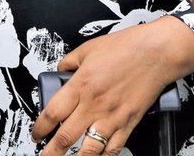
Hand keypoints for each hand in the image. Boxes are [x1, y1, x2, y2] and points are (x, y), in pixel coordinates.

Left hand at [32, 17, 193, 155]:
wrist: (157, 52)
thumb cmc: (127, 47)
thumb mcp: (89, 48)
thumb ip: (70, 61)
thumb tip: (60, 70)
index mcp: (80, 85)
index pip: (52, 113)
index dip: (40, 128)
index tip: (36, 134)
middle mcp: (94, 104)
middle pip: (66, 137)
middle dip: (51, 153)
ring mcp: (112, 117)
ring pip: (89, 150)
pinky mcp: (129, 123)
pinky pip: (114, 148)